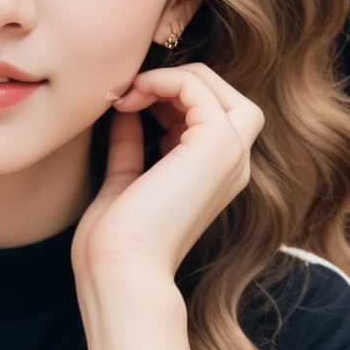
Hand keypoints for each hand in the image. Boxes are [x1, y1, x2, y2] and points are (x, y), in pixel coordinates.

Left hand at [72, 64, 263, 287]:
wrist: (121, 270)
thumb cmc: (117, 241)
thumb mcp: (124, 181)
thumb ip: (131, 145)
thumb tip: (126, 110)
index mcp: (214, 177)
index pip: (207, 115)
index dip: (167, 98)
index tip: (124, 105)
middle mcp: (232, 165)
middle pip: (223, 95)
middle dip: (175, 83)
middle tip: (129, 94)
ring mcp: (230, 155)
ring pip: (216, 87)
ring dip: (168, 79)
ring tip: (128, 94)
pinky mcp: (217, 145)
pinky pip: (198, 88)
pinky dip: (163, 81)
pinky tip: (132, 97)